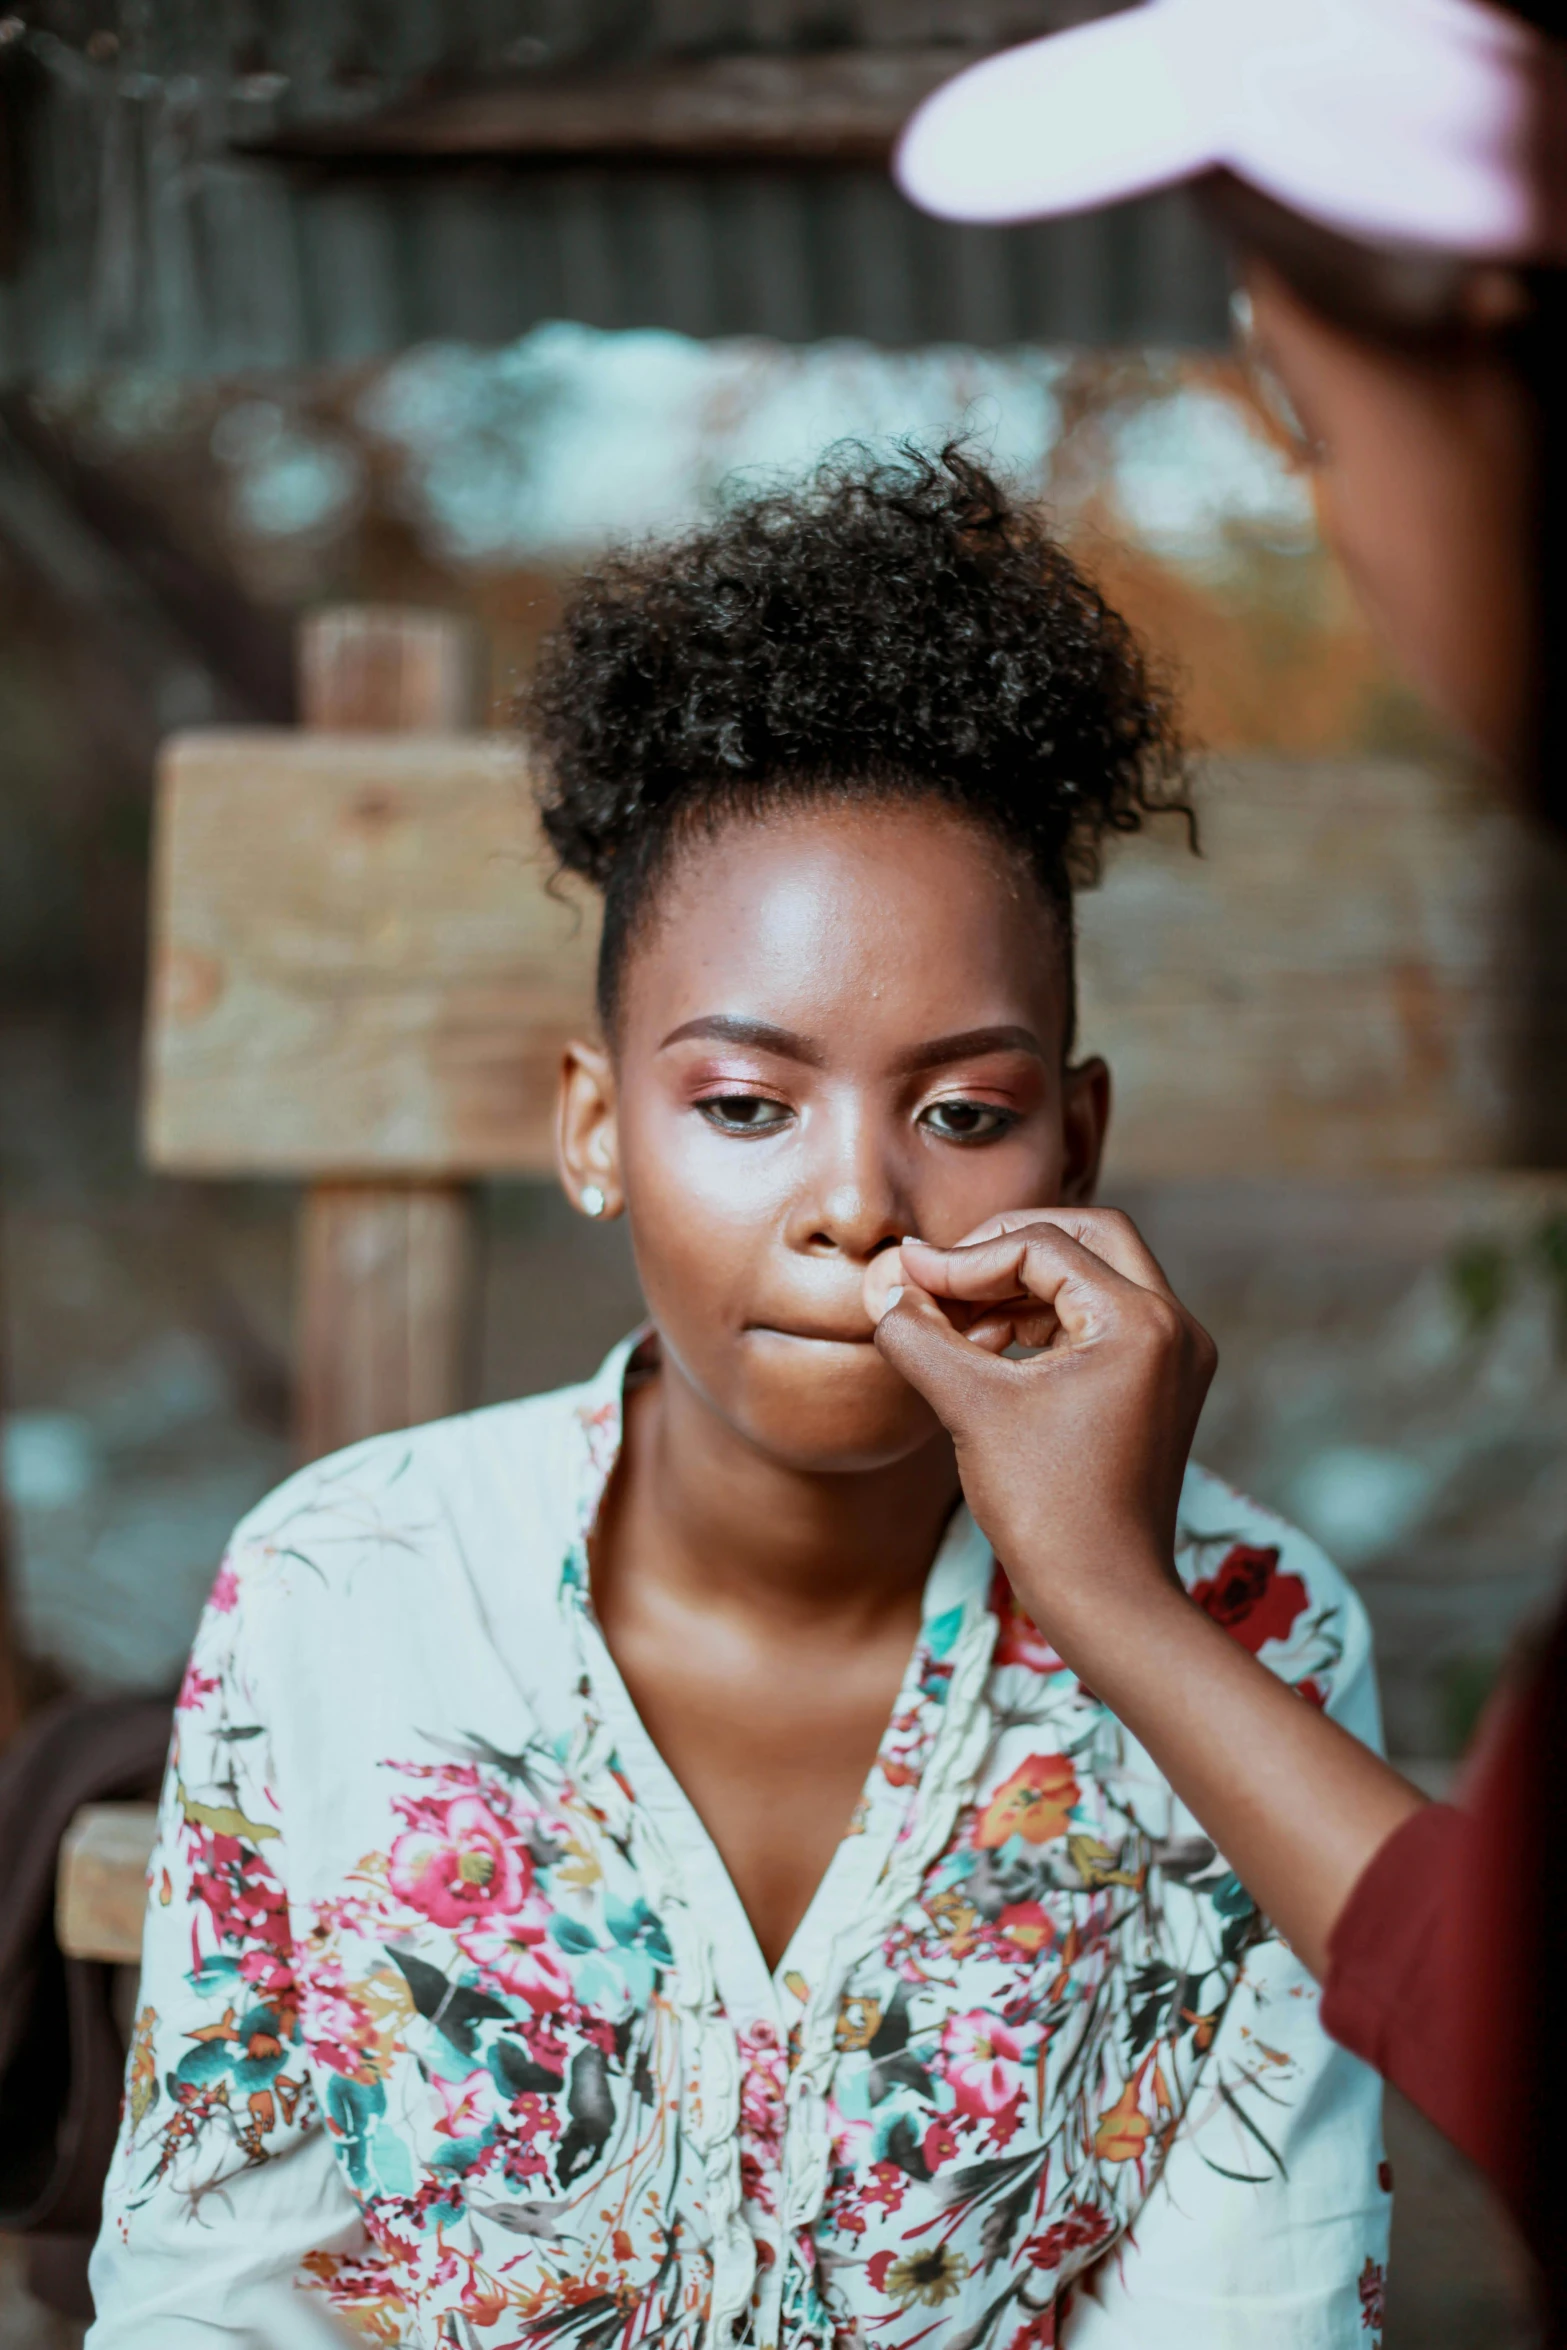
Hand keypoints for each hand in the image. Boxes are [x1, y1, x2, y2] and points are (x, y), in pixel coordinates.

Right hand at [864, 1209, 1216, 1637]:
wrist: (1105, 1599)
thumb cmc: (1046, 1508)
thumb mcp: (970, 1408)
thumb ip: (920, 1336)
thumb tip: (885, 1288)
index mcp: (1142, 1321)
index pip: (1042, 1245)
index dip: (965, 1257)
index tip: (907, 1277)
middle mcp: (1175, 1327)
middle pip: (1087, 1235)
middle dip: (1007, 1246)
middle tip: (944, 1271)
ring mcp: (1175, 1357)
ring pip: (1093, 1276)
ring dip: (1020, 1286)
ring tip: (953, 1322)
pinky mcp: (1160, 1386)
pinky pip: (1099, 1322)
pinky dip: (1043, 1321)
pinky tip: (986, 1349)